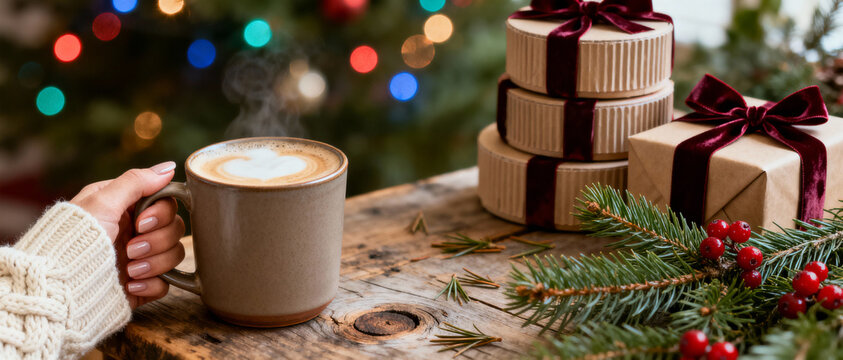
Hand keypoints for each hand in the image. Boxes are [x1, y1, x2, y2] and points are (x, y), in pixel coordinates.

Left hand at [70, 162, 185, 308]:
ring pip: (174, 255)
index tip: (141, 222)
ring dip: (154, 263)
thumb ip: (136, 182)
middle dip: (156, 241)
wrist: (61, 290)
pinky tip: (131, 286)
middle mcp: (134, 232)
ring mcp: (139, 259)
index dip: (161, 214)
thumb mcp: (102, 202)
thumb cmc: (74, 241)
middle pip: (175, 229)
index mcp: (124, 208)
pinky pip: (166, 283)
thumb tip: (170, 166)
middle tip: (130, 249)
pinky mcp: (141, 284)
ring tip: (129, 270)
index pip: (166, 203)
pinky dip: (152, 285)